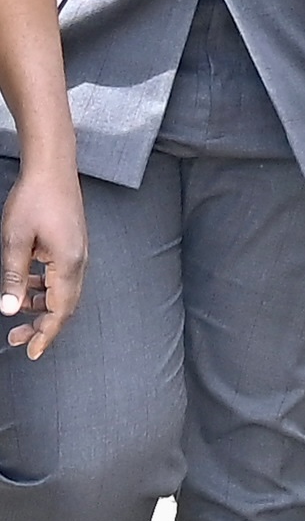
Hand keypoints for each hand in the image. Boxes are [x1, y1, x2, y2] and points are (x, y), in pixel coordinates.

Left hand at [1, 164, 80, 359]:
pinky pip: (60, 277)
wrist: (52, 168)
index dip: (47, 334)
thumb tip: (10, 310)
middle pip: (65, 306)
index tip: (32, 353)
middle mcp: (79, 261)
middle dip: (42, 326)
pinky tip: (25, 287)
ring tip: (17, 317)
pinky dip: (43, 289)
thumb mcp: (14, 240)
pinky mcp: (71, 246)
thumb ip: (14, 277)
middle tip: (16, 340)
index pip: (61, 310)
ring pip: (63, 292)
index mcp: (68, 263)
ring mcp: (77, 253)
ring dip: (41, 308)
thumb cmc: (34, 199)